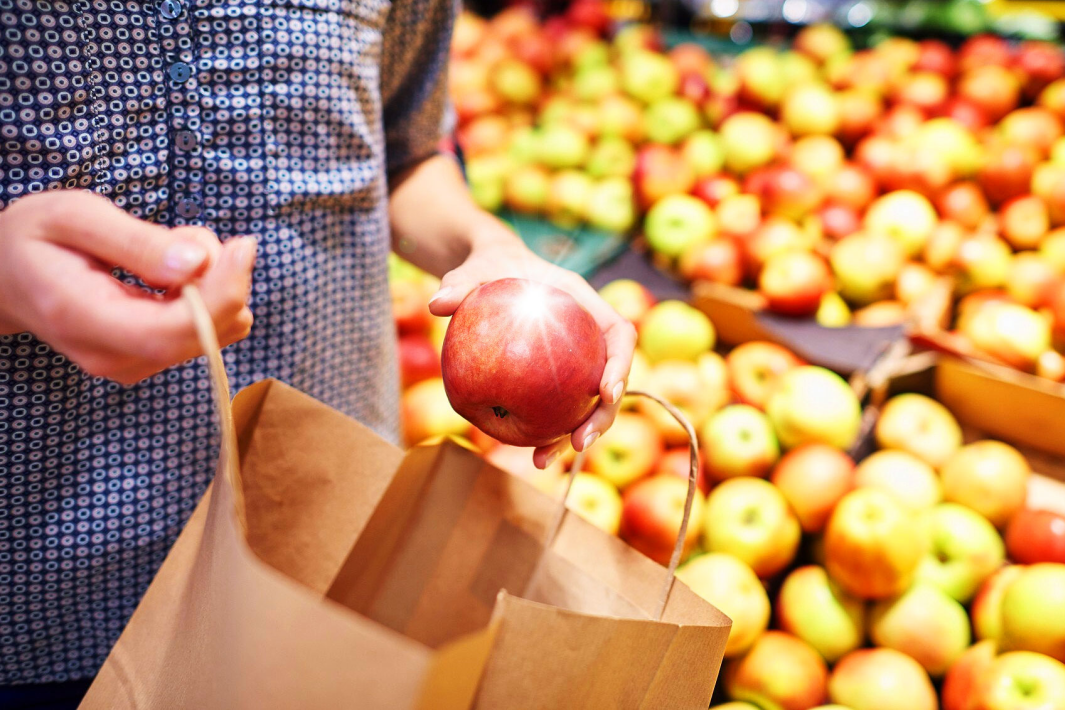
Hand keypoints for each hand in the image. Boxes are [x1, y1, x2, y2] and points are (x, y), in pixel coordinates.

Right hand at [0, 190, 255, 383]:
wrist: (6, 275)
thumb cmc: (35, 238)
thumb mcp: (74, 216)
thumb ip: (135, 242)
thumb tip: (196, 264)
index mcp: (82, 318)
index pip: (169, 330)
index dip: (220, 294)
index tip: (242, 248)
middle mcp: (111, 356)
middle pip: (202, 334)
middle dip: (221, 280)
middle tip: (189, 235)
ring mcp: (133, 363)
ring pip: (215, 331)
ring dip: (213, 282)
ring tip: (166, 247)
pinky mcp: (151, 357)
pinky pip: (207, 329)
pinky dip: (206, 293)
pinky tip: (172, 269)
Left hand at [427, 227, 635, 468]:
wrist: (492, 272)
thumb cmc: (489, 265)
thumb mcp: (475, 268)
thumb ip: (461, 282)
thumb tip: (436, 304)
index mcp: (584, 303)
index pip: (618, 334)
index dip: (620, 364)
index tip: (604, 392)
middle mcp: (589, 335)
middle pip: (612, 379)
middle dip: (603, 416)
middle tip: (580, 443)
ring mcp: (577, 360)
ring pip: (588, 403)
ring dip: (576, 435)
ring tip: (543, 460)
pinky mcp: (559, 378)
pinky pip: (560, 408)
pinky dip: (549, 432)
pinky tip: (529, 455)